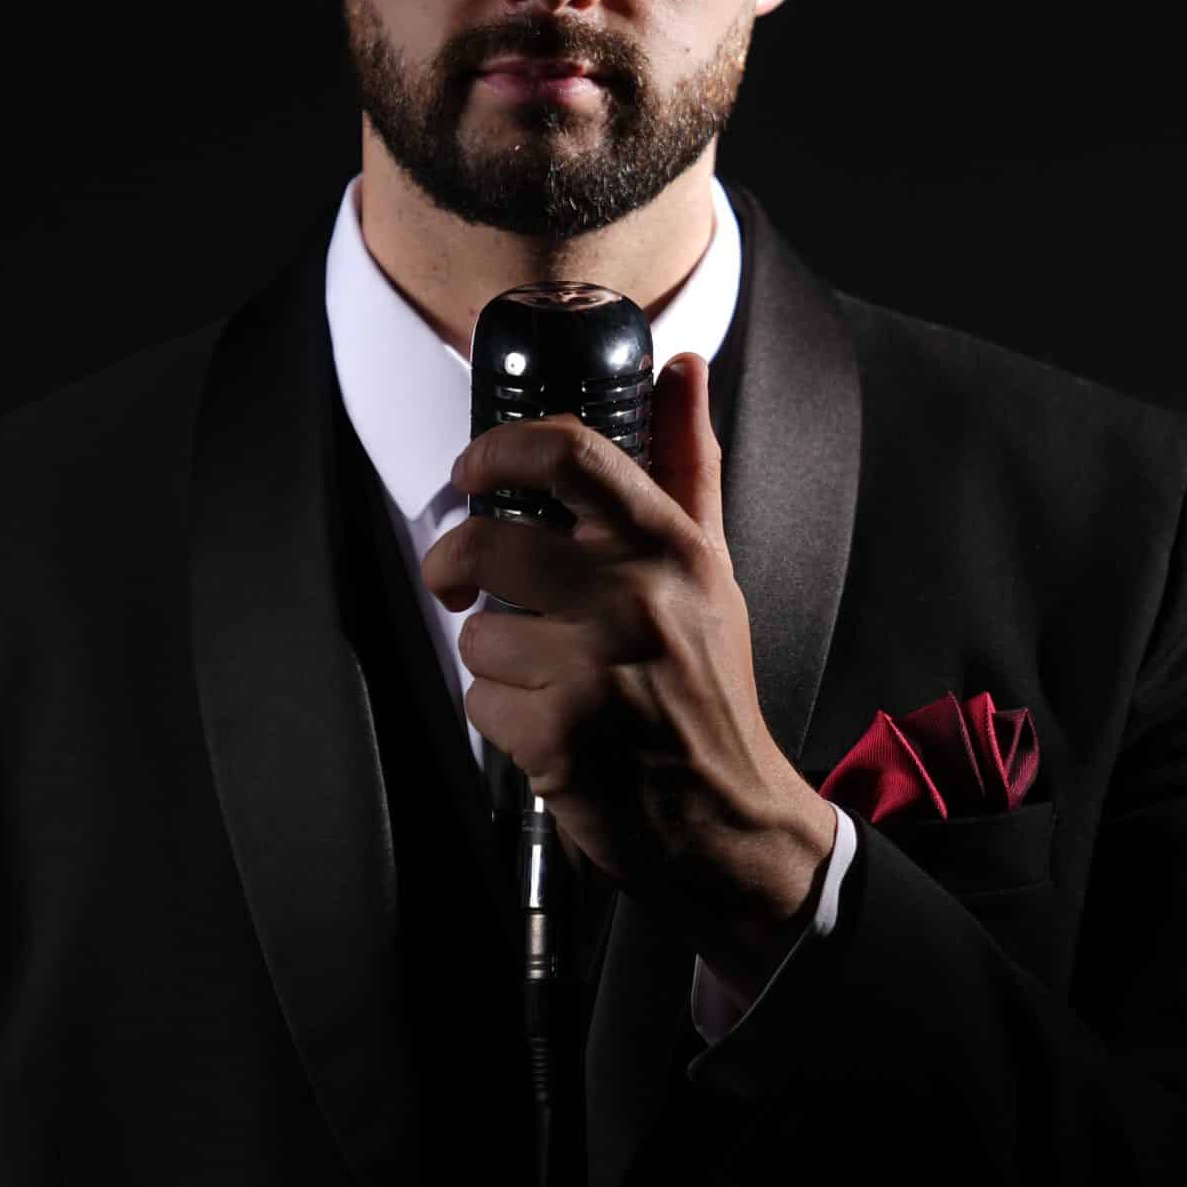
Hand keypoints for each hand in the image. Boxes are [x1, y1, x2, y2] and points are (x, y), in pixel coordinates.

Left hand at [424, 352, 836, 985]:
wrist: (732, 819)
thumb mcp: (710, 569)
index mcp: (671, 549)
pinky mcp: (562, 738)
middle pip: (489, 542)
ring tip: (546, 679)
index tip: (473, 467)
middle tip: (458, 580)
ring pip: (477, 634)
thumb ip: (688, 463)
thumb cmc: (709, 689)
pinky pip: (480, 703)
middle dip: (454, 564)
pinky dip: (500, 720)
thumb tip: (684, 367)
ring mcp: (597, 671)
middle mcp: (637, 599)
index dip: (501, 447)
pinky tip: (549, 728)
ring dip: (494, 661)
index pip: (573, 454)